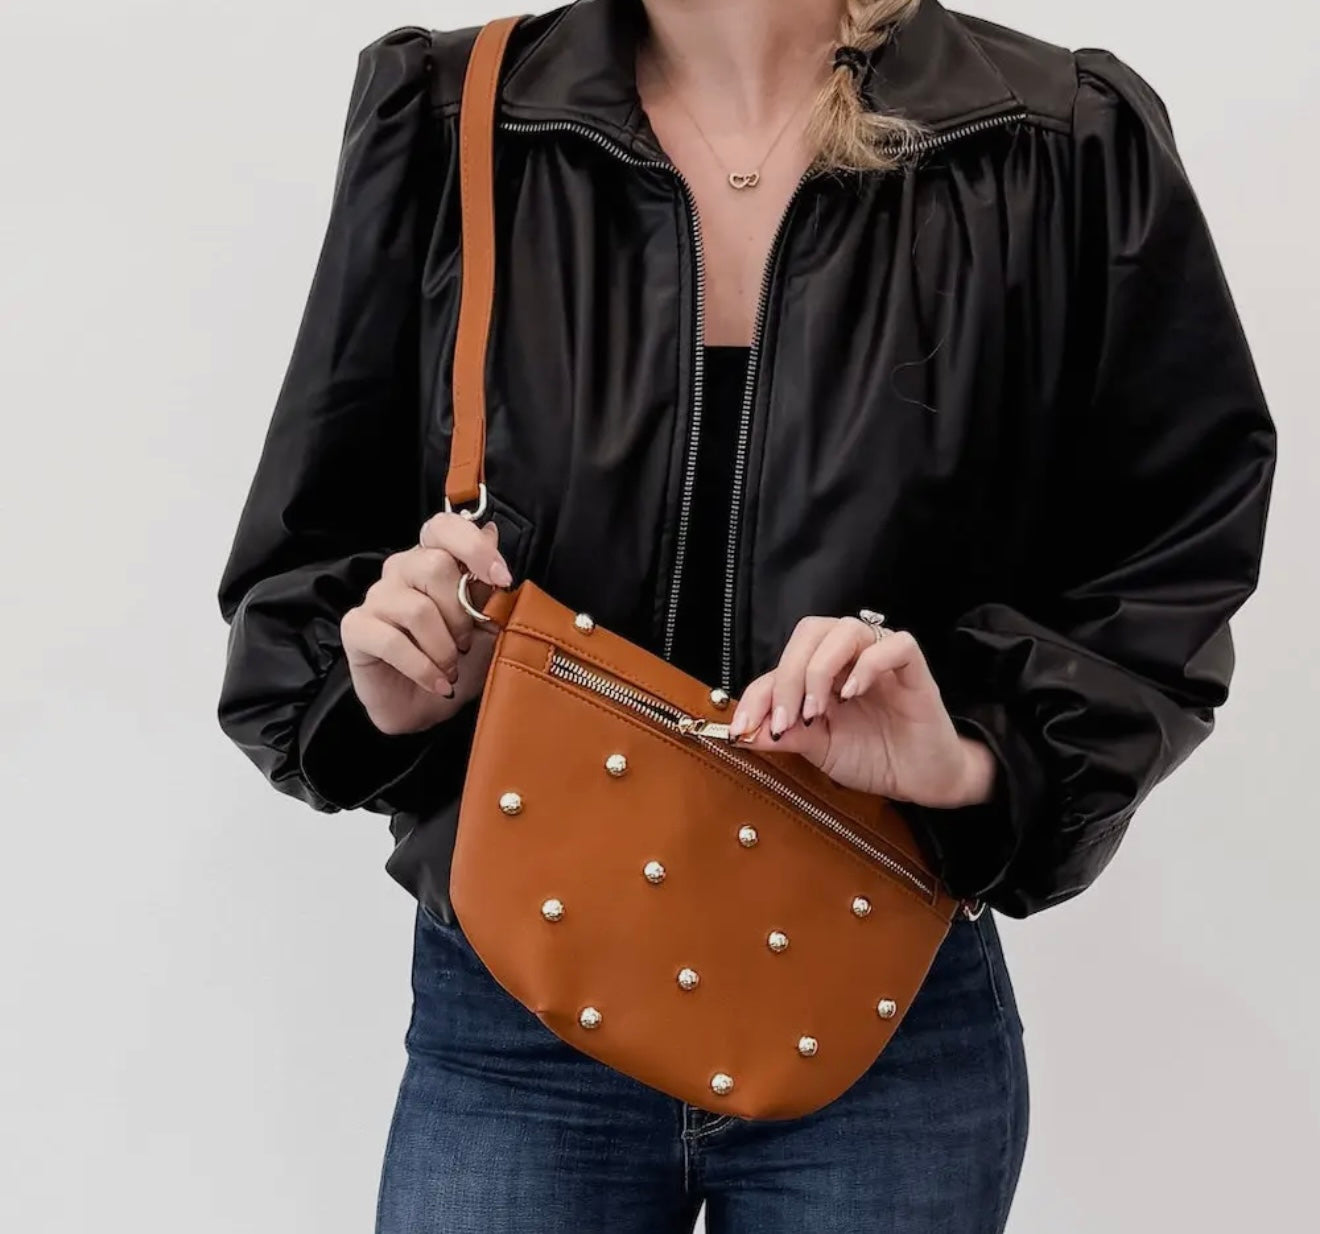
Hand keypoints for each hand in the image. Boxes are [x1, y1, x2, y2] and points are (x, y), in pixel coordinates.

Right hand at [339, 514, 511, 735]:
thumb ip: (488, 585)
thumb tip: (491, 532)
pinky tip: (437, 683)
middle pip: (433, 566)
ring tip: (450, 668)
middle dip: (461, 613)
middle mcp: (400, 570)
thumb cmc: (457, 662)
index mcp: (433, 560)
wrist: (428, 708)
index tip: (502, 579)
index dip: (473, 547)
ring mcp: (375, 598)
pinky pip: (392, 641)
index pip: (443, 527)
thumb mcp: (487, 626)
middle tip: (466, 644)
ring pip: (416, 609)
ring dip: (443, 647)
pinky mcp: (356, 629)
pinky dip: (423, 667)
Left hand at [727, 616, 997, 808]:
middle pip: (809, 633)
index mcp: (821, 670)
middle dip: (788, 676)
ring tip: (817, 711)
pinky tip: (853, 692)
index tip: (743, 728)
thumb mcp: (818, 749)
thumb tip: (743, 733)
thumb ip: (785, 735)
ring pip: (845, 630)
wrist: (921, 779)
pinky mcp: (913, 668)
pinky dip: (869, 664)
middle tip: (784, 719)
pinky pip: (895, 645)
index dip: (757, 693)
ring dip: (820, 669)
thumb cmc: (872, 756)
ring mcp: (881, 657)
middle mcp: (848, 656)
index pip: (780, 665)